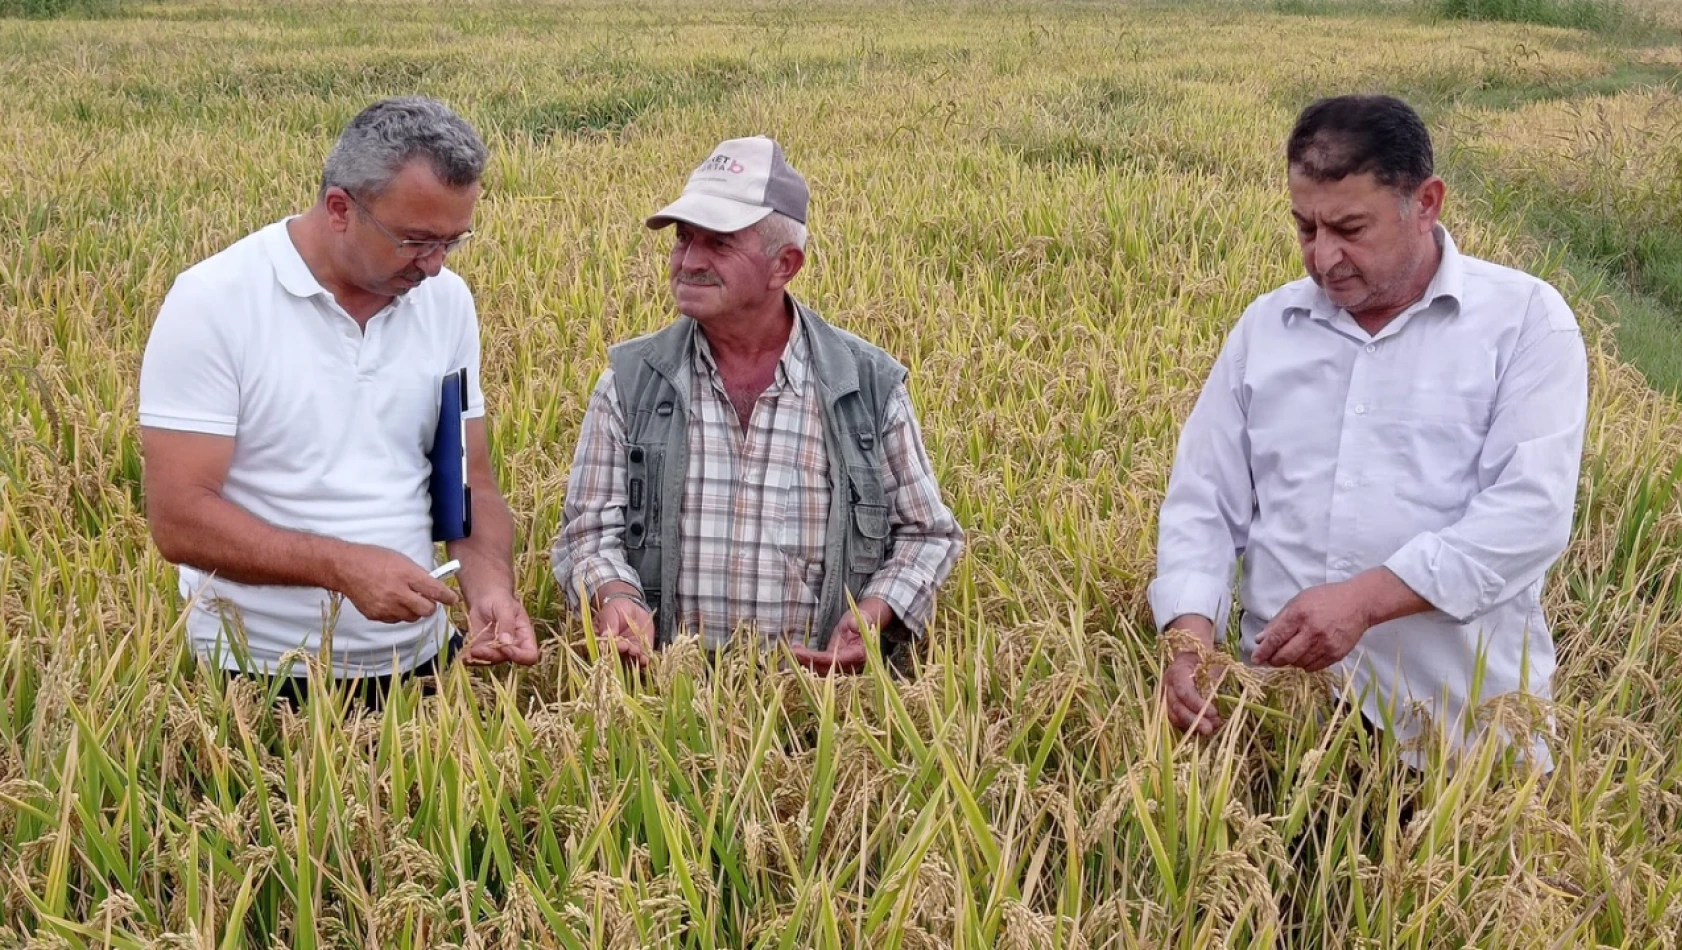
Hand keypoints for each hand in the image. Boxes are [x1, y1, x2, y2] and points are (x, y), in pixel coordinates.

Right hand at [332, 543, 457, 623]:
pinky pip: (396, 619)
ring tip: (406, 599)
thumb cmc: (375, 559)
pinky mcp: (376, 615)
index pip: (435, 591)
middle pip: (427, 610)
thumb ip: (418, 574)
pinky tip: (391, 602)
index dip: (447, 597)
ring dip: (414, 610)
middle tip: (428, 600)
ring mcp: (386, 606)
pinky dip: (398, 613)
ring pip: (412, 617)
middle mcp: (397, 592)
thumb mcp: (401, 560)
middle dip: (431, 606)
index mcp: (406, 575)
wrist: (346, 567)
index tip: (452, 599)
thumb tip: (433, 586)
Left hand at [461, 589, 539, 666]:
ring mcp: (498, 650)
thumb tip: (506, 643)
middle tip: (478, 649)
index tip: (506, 648)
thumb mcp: (505, 608)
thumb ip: (507, 624)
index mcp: (525, 637)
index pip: (529, 655)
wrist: (485, 599)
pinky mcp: (483, 649)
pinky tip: (463, 657)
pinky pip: (478, 658)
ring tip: (468, 653)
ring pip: (491, 661)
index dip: (520, 656)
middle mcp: (513, 647)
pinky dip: (470, 658)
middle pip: (507, 659)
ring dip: (480, 658)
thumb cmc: (500, 600)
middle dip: (493, 656)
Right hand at [595, 590, 653, 666]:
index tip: (615, 643)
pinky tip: (645, 660)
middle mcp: (613, 649)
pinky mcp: (640, 650)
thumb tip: (604, 635)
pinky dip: (643, 660)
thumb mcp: (610, 611)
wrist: (632, 606)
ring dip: (632, 658)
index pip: (602, 647)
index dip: (608, 648)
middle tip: (625, 646)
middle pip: (615, 656)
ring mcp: (627, 651)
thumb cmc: (617, 608)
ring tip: (636, 651)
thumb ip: (608, 623)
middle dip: (621, 652)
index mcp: (601, 640)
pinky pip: (641, 658)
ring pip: (628, 659)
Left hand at [789, 598, 893, 675]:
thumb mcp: (862, 617)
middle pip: (825, 669)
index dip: (817, 659)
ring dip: (804, 662)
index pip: (835, 661)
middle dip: (806, 662)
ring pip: (820, 670)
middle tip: (791, 651)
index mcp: (858, 655)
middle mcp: (849, 665)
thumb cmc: (863, 619)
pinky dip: (806, 660)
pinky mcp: (832, 662)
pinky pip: (818, 665)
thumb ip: (859, 621)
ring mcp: (840, 665)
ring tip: (790, 650)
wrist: (863, 624)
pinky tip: (795, 651)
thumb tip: (854, 625)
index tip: (801, 653)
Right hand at [1162, 650, 1223, 735]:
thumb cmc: (1205, 662)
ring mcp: (1165, 696)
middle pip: (1176, 707)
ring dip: (1190, 726)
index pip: (1184, 691)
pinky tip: (1199, 732)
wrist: (1192, 657)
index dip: (1198, 704)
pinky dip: (1186, 727)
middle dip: (1193, 720)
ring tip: (1208, 731)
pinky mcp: (1167, 706)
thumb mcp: (1211, 667)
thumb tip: (1216, 708)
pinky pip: (1174, 720)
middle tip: (1209, 729)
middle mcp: (1167, 685)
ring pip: (1172, 716)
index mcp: (1176, 671)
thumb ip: (1212, 686)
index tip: (1214, 713)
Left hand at [1253, 580, 1372, 670]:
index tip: (1255, 658)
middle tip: (1270, 659)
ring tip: (1290, 652)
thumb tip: (1260, 639)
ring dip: (1290, 661)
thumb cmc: (1326, 598)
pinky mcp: (1336, 654)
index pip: (1276, 638)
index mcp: (1299, 614)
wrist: (1359, 603)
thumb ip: (1278, 621)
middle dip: (1274, 660)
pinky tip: (1304, 655)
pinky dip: (1304, 664)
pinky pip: (1313, 667)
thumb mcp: (1298, 601)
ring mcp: (1325, 645)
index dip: (1263, 651)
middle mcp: (1312, 631)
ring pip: (1299, 663)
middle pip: (1286, 655)